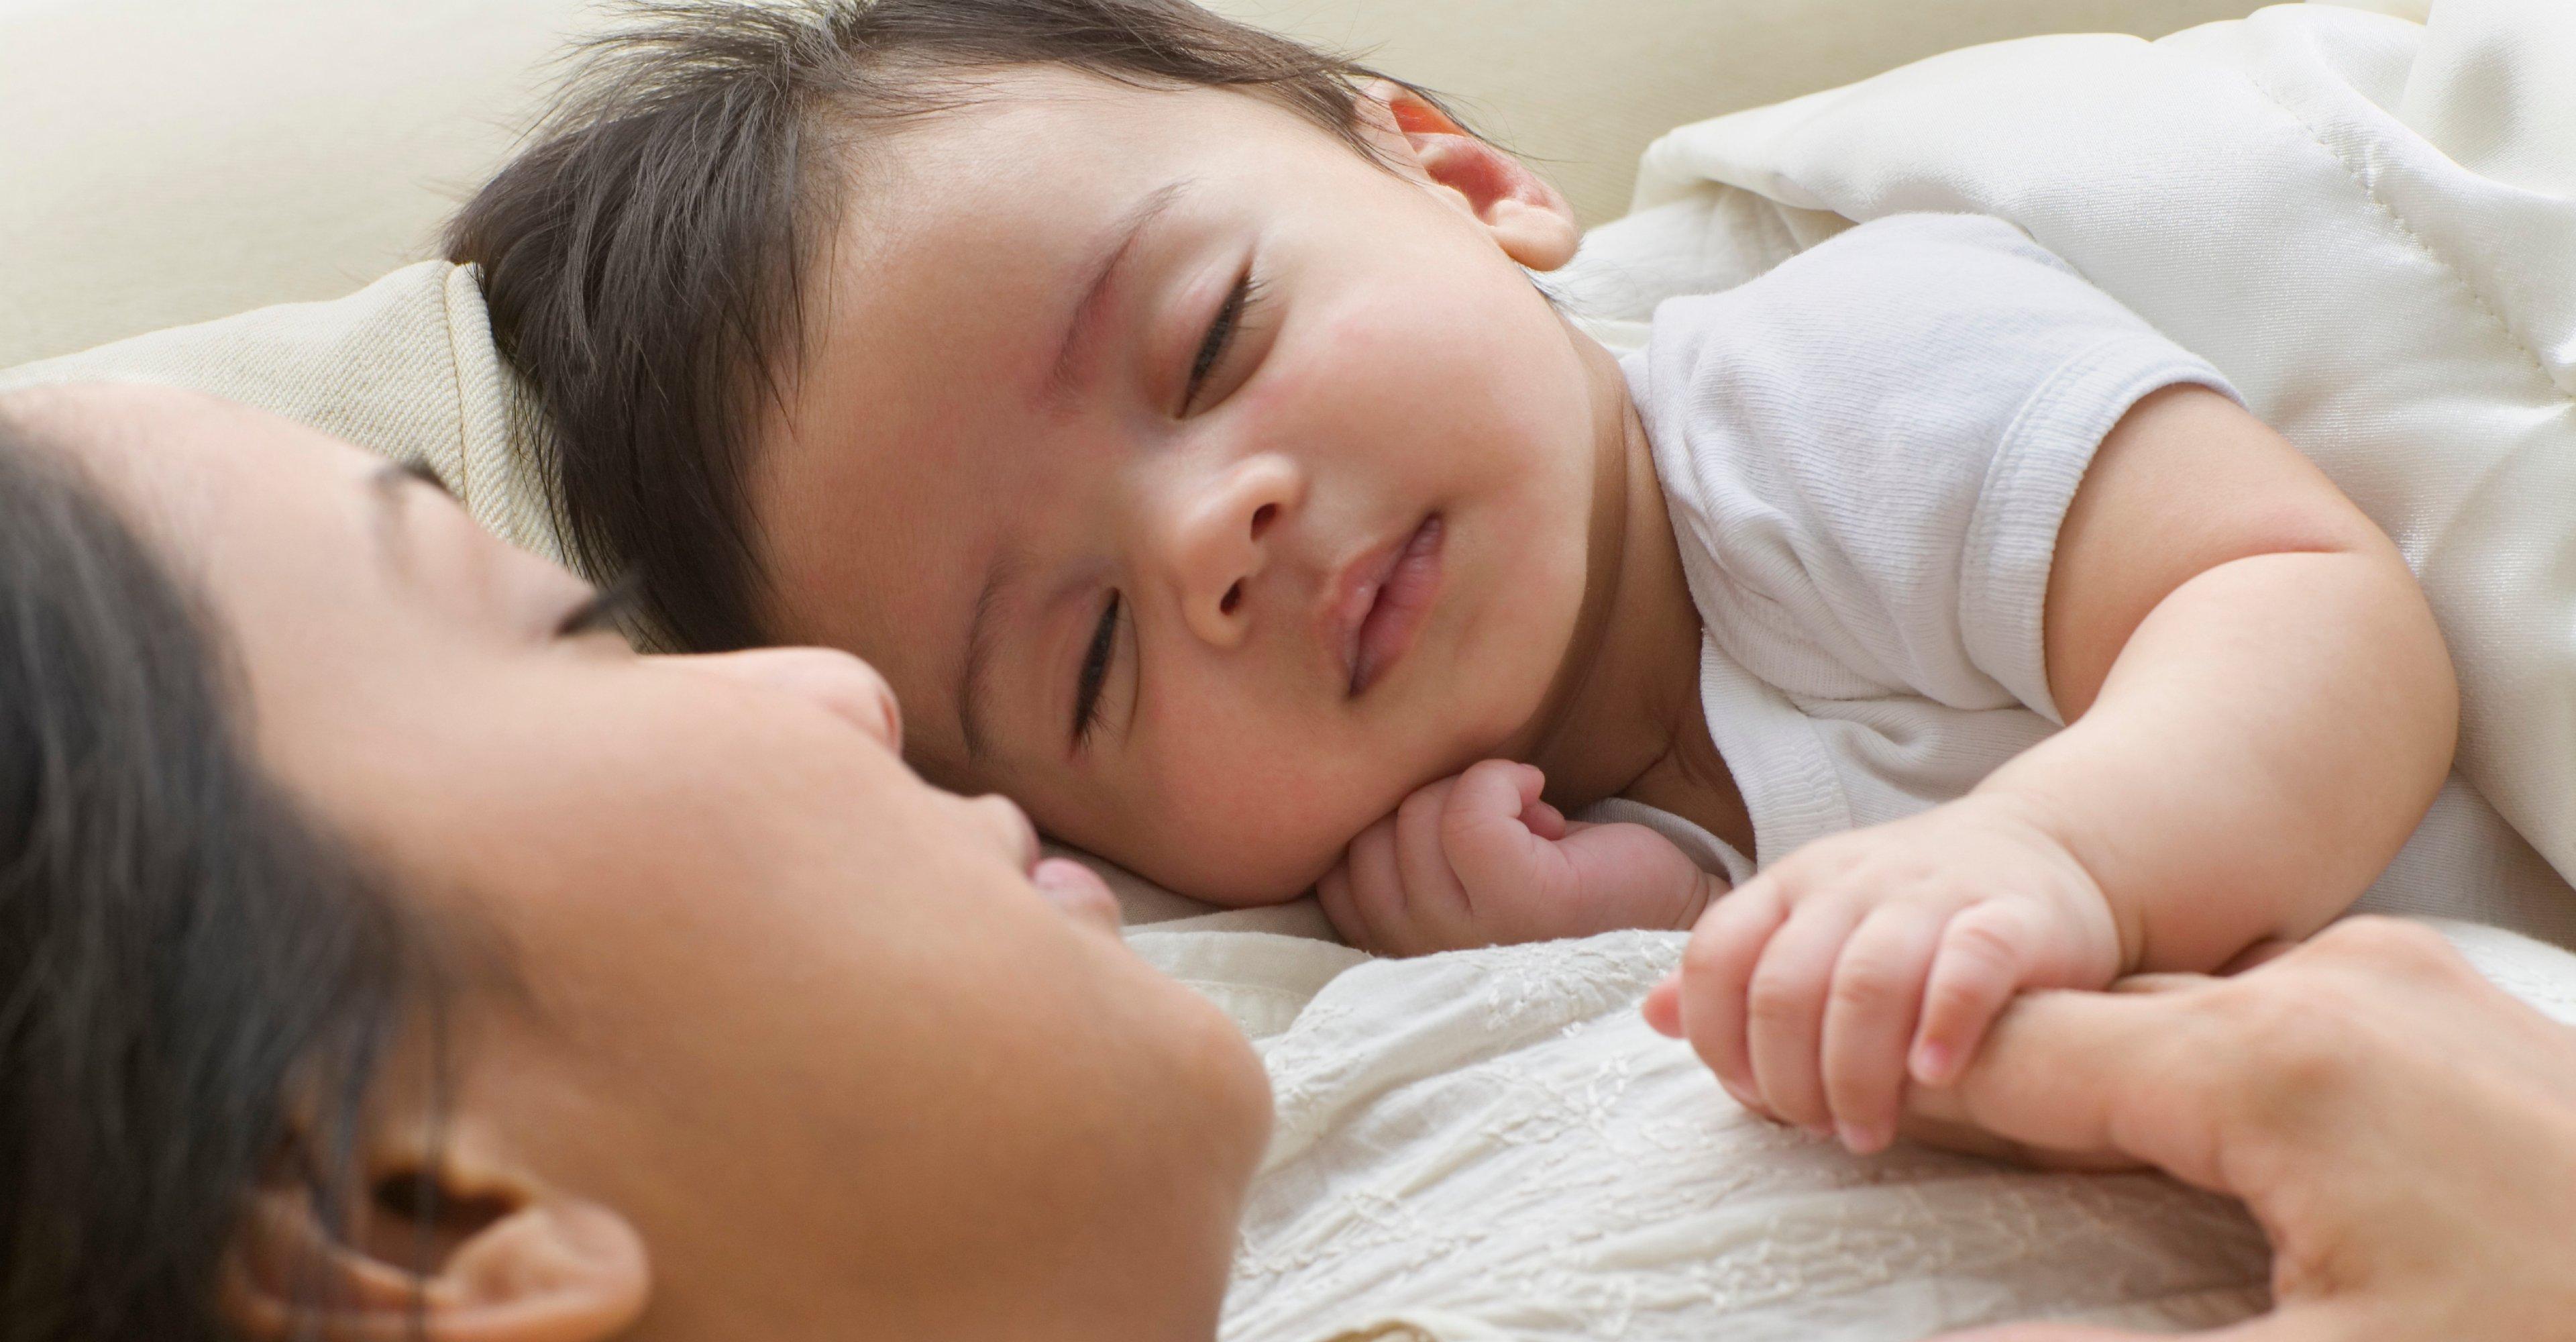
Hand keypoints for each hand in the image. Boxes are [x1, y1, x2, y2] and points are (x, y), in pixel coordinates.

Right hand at [1316, 759, 1716, 956]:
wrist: (1670, 912)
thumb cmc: (1567, 881)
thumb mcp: (1460, 868)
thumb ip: (1401, 847)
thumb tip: (1364, 768)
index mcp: (1400, 950)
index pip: (1332, 867)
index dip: (1390, 820)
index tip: (1458, 830)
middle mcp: (1422, 957)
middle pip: (1367, 834)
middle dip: (1432, 800)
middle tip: (1503, 825)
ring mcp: (1468, 938)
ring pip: (1414, 815)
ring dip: (1477, 790)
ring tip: (1531, 825)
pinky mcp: (1522, 903)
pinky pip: (1469, 812)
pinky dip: (1503, 780)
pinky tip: (1543, 802)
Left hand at [1643, 796, 2121, 1153]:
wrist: (2045, 848)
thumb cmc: (1909, 912)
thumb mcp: (1812, 925)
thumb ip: (1740, 973)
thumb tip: (1654, 1015)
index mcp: (1790, 887)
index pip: (1717, 958)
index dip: (1717, 1039)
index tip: (1751, 1098)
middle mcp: (1850, 884)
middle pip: (1786, 986)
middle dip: (1788, 1076)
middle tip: (1818, 1131)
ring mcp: (1930, 895)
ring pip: (1866, 981)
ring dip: (1855, 1072)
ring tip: (1867, 1131)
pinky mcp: (2011, 916)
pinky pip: (1969, 964)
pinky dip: (1944, 1023)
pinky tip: (1932, 1075)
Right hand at [1905, 918, 2575, 1340]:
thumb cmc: (2561, 1333)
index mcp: (2276, 1060)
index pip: (2026, 1050)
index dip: (1924, 1090)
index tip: (1847, 1121)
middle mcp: (2334, 981)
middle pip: (2103, 1021)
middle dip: (2011, 1087)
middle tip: (1922, 1149)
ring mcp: (2404, 978)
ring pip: (2193, 1011)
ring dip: (2111, 1076)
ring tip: (2042, 1148)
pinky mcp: (2453, 1002)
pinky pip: (2279, 1013)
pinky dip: (2206, 1067)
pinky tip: (2193, 1132)